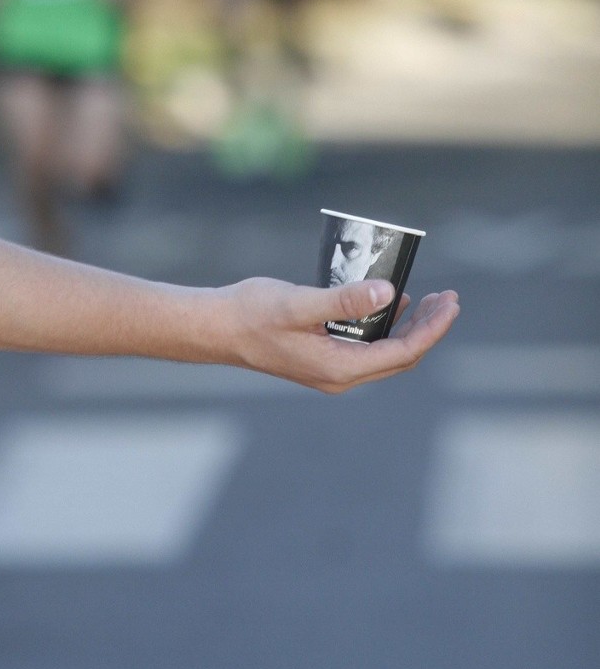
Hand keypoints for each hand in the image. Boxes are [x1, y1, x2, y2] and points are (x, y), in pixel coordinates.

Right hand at [216, 277, 459, 392]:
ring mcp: (331, 369)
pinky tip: (391, 304)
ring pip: (385, 352)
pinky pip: (367, 347)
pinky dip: (386, 327)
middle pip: (400, 355)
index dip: (432, 329)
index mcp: (340, 367)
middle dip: (429, 328)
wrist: (217, 329)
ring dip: (411, 328)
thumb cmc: (253, 313)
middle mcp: (340, 375)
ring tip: (431, 301)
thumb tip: (389, 294)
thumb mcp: (299, 302)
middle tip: (450, 299)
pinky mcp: (322, 357)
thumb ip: (343, 300)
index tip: (451, 304)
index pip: (402, 351)